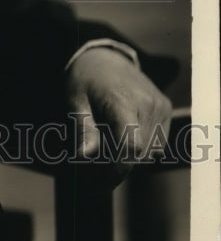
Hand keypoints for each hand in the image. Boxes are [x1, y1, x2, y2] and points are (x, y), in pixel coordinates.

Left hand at [65, 47, 172, 184]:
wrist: (104, 57)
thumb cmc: (85, 80)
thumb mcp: (75, 102)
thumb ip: (84, 129)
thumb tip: (85, 157)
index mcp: (123, 100)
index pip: (130, 147)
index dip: (116, 171)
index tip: (98, 183)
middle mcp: (148, 103)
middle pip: (138, 154)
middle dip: (116, 163)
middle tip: (94, 159)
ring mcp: (160, 106)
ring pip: (150, 152)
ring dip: (129, 155)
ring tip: (108, 137)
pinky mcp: (166, 109)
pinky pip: (158, 143)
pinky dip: (141, 146)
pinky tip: (123, 132)